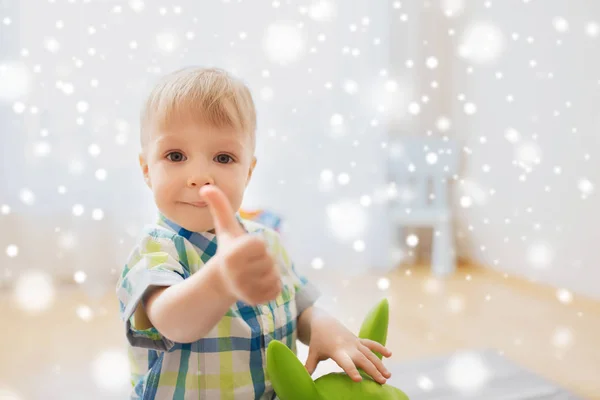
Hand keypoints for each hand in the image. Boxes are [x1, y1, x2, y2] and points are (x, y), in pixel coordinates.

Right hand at [201, 185, 281, 305]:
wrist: (221, 281)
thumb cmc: (228, 250)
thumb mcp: (225, 229)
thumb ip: (219, 206)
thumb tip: (206, 186)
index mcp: (232, 254)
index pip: (260, 244)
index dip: (256, 246)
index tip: (245, 250)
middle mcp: (237, 273)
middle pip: (270, 260)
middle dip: (263, 261)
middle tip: (248, 264)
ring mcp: (246, 290)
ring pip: (275, 276)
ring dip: (268, 274)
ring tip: (252, 275)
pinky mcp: (256, 301)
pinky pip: (277, 290)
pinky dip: (272, 288)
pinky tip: (257, 285)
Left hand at [304, 311, 391, 384]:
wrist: (324, 322)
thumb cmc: (318, 341)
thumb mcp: (313, 353)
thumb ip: (309, 366)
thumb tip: (302, 378)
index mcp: (336, 351)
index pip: (345, 362)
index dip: (351, 370)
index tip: (359, 380)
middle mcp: (348, 346)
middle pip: (362, 360)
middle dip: (372, 370)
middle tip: (382, 382)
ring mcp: (355, 342)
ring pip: (370, 353)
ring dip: (379, 364)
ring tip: (388, 376)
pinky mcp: (359, 340)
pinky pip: (371, 343)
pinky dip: (380, 348)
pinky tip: (390, 354)